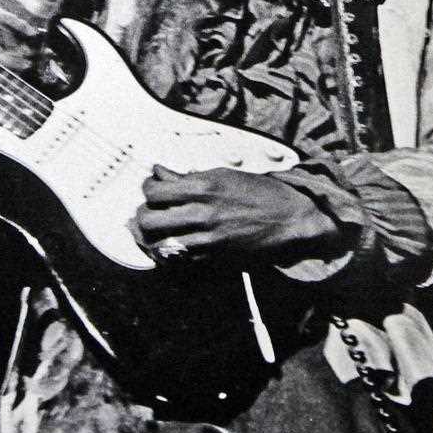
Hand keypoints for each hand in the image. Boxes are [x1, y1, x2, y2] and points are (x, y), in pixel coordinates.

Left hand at [135, 164, 339, 263]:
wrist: (290, 220)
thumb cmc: (259, 192)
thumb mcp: (224, 174)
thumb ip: (189, 176)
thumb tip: (160, 172)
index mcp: (203, 187)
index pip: (154, 191)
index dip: (147, 188)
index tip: (152, 187)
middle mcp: (201, 214)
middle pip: (149, 220)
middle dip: (142, 216)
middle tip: (148, 212)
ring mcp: (207, 238)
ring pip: (159, 244)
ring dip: (151, 238)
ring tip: (154, 231)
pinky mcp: (214, 257)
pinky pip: (179, 260)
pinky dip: (169, 253)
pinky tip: (170, 245)